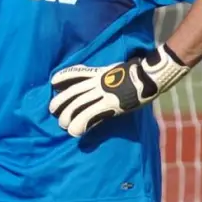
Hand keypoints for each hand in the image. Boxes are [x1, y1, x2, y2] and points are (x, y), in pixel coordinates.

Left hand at [49, 43, 189, 136]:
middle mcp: (97, 81)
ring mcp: (103, 92)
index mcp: (99, 73)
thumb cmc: (137, 72)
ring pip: (79, 103)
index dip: (63, 76)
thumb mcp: (118, 70)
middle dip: (61, 101)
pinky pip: (92, 114)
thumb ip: (108, 75)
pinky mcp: (110, 104)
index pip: (77, 73)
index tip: (53, 81)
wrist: (149, 76)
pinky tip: (75, 131)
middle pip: (73, 91)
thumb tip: (106, 77)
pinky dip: (82, 123)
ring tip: (63, 124)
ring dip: (69, 115)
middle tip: (53, 110)